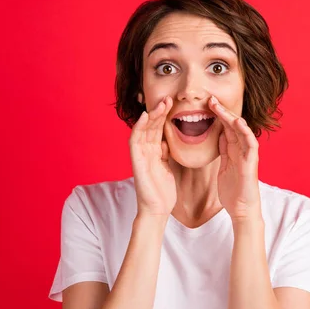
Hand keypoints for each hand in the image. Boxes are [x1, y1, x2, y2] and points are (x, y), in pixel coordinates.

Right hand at [129, 96, 175, 220]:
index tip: (174, 104)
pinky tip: (144, 117)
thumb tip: (166, 141)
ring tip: (161, 103)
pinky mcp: (136, 161)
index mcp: (153, 152)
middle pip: (151, 126)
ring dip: (152, 116)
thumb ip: (165, 154)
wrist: (157, 209)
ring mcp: (139, 155)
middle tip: (169, 98)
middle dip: (159, 112)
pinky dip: (139, 128)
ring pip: (144, 130)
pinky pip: (135, 141)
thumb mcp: (168, 168)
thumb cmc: (163, 191)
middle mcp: (145, 151)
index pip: (158, 130)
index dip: (164, 116)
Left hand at [208, 96, 261, 222]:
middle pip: (232, 125)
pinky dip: (245, 132)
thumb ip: (223, 150)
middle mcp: (242, 149)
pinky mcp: (251, 163)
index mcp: (234, 149)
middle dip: (222, 111)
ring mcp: (248, 155)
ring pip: (241, 131)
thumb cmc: (233, 189)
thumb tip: (219, 134)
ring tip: (220, 107)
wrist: (242, 209)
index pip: (225, 127)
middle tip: (210, 99)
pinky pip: (250, 144)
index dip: (216, 115)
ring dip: (231, 117)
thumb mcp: (224, 166)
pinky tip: (238, 123)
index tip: (205, 104)